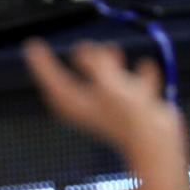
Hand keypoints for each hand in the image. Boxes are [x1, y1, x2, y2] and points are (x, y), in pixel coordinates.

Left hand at [22, 39, 184, 167]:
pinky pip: (136, 91)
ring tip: (112, 47)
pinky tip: (145, 65)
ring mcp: (112, 112)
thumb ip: (94, 65)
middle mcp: (90, 108)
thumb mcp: (107, 84)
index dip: (41, 62)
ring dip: (110, 65)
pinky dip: (139, 78)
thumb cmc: (128, 117)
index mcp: (74, 104)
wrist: (158, 144)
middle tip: (80, 44)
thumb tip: (81, 50)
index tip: (31, 44)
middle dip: (81, 61)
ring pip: (107, 84)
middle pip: (78, 81)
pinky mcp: (135, 114)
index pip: (51, 79)